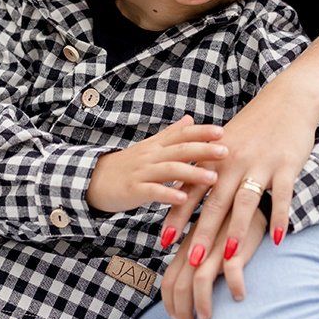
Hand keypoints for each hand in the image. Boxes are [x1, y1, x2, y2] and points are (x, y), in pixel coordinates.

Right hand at [87, 115, 228, 213]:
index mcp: (156, 146)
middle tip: (226, 151)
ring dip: (192, 173)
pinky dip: (168, 194)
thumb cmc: (125, 166)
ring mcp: (141, 172)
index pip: (181, 134)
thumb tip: (190, 119)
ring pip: (169, 170)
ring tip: (213, 178)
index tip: (222, 131)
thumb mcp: (148, 147)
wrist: (92, 180)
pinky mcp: (133, 190)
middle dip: (203, 150)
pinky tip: (184, 199)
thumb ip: (170, 134)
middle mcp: (150, 156)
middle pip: (179, 150)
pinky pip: (152, 191)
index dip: (200, 132)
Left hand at [157, 78, 318, 318]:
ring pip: (244, 201)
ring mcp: (260, 164)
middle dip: (202, 232)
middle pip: (214, 202)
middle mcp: (233, 162)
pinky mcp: (286, 166)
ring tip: (228, 257)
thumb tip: (178, 196)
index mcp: (214, 158)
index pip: (190, 192)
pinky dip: (279, 218)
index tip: (162, 242)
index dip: (176, 217)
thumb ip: (204, 170)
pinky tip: (276, 239)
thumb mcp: (222, 145)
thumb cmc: (251, 128)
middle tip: (192, 260)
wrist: (286, 101)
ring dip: (236, 230)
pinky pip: (282, 196)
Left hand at [162, 201, 267, 318]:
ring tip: (208, 318)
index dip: (168, 303)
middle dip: (181, 310)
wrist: (256, 198)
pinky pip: (233, 269)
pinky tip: (240, 296)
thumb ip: (193, 257)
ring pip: (201, 280)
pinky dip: (234, 286)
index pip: (168, 279)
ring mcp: (217, 244)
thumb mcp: (208, 239)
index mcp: (188, 246)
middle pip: (179, 284)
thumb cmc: (231, 223)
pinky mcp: (240, 240)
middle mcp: (199, 246)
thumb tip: (183, 287)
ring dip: (202, 304)